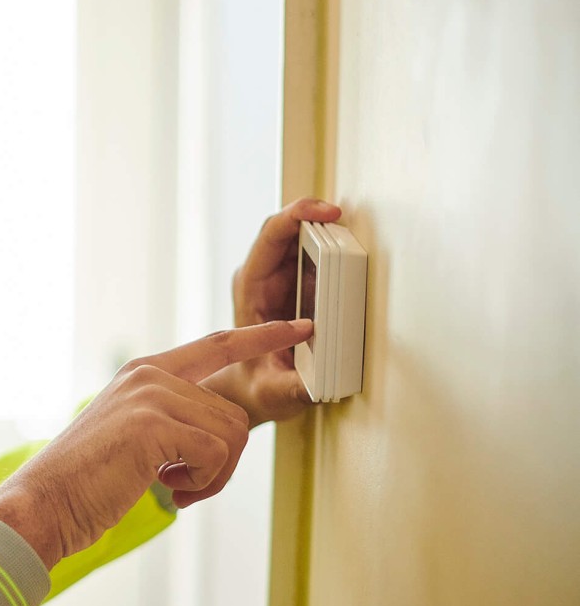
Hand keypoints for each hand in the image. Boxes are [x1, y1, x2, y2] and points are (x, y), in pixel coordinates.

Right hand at [0, 319, 313, 567]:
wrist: (44, 504)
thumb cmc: (86, 482)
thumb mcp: (132, 434)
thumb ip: (172, 417)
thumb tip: (226, 429)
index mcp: (144, 372)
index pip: (216, 345)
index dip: (261, 337)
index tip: (300, 327)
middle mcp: (150, 375)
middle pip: (234, 412)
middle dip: (221, 461)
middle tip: (181, 483)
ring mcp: (151, 395)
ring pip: (231, 435)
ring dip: (211, 476)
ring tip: (168, 485)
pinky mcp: (154, 424)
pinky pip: (217, 456)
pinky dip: (201, 485)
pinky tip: (163, 487)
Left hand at [202, 198, 341, 427]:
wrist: (251, 391)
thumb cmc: (257, 387)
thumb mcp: (273, 392)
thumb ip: (293, 390)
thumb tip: (315, 385)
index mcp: (251, 289)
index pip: (271, 238)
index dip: (298, 216)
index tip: (330, 213)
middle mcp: (262, 278)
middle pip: (288, 230)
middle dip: (317, 218)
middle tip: (348, 221)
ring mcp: (279, 280)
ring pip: (303, 240)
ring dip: (329, 234)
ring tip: (353, 241)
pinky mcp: (297, 286)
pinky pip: (315, 257)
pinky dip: (334, 252)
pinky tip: (350, 259)